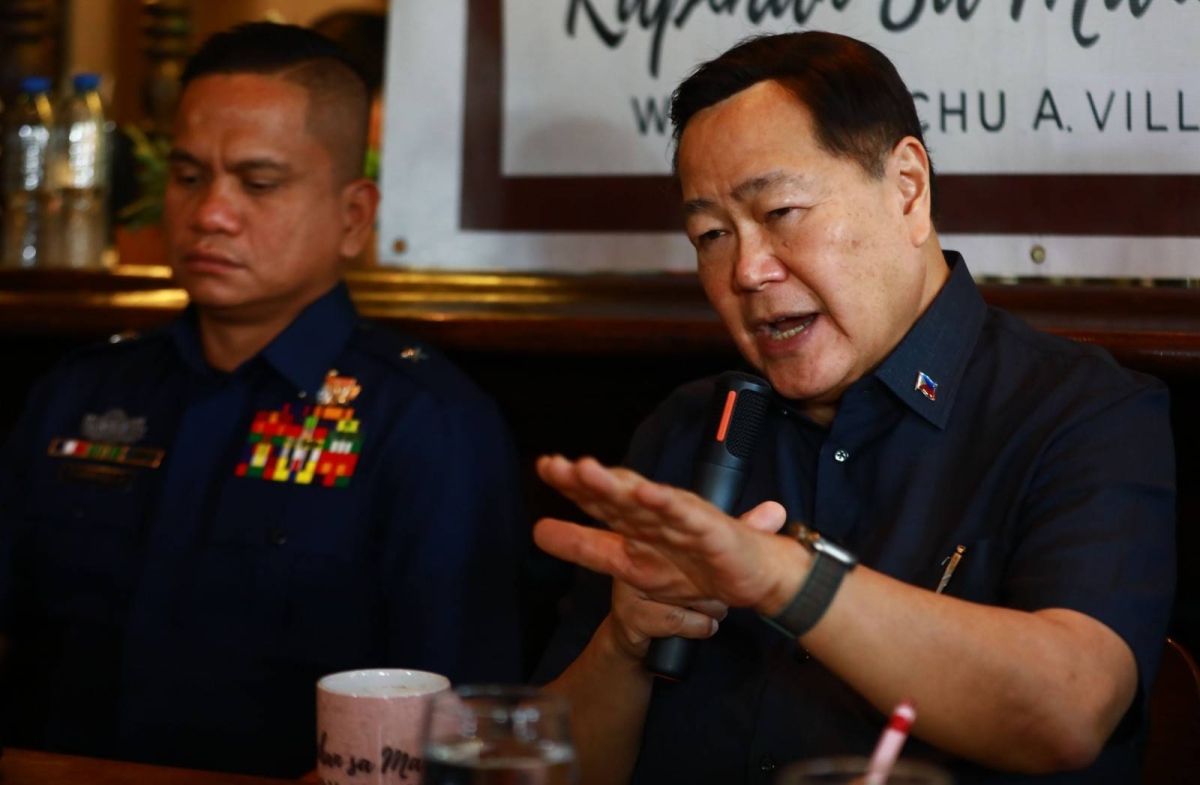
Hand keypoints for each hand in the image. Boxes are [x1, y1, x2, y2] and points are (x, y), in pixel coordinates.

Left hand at [534, 455, 800, 616]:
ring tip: (589, 472)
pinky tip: (649, 494)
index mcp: (637, 520)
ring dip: (618, 486)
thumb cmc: (693, 568)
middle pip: (618, 496)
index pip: (600, 499)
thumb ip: (586, 547)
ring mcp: (685, 520)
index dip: (572, 484)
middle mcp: (658, 514)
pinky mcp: (713, 533)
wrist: (755, 579)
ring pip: (647, 501)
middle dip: (588, 482)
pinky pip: (689, 518)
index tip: (545, 466)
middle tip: (559, 467)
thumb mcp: (628, 565)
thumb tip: (538, 531)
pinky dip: (669, 505)